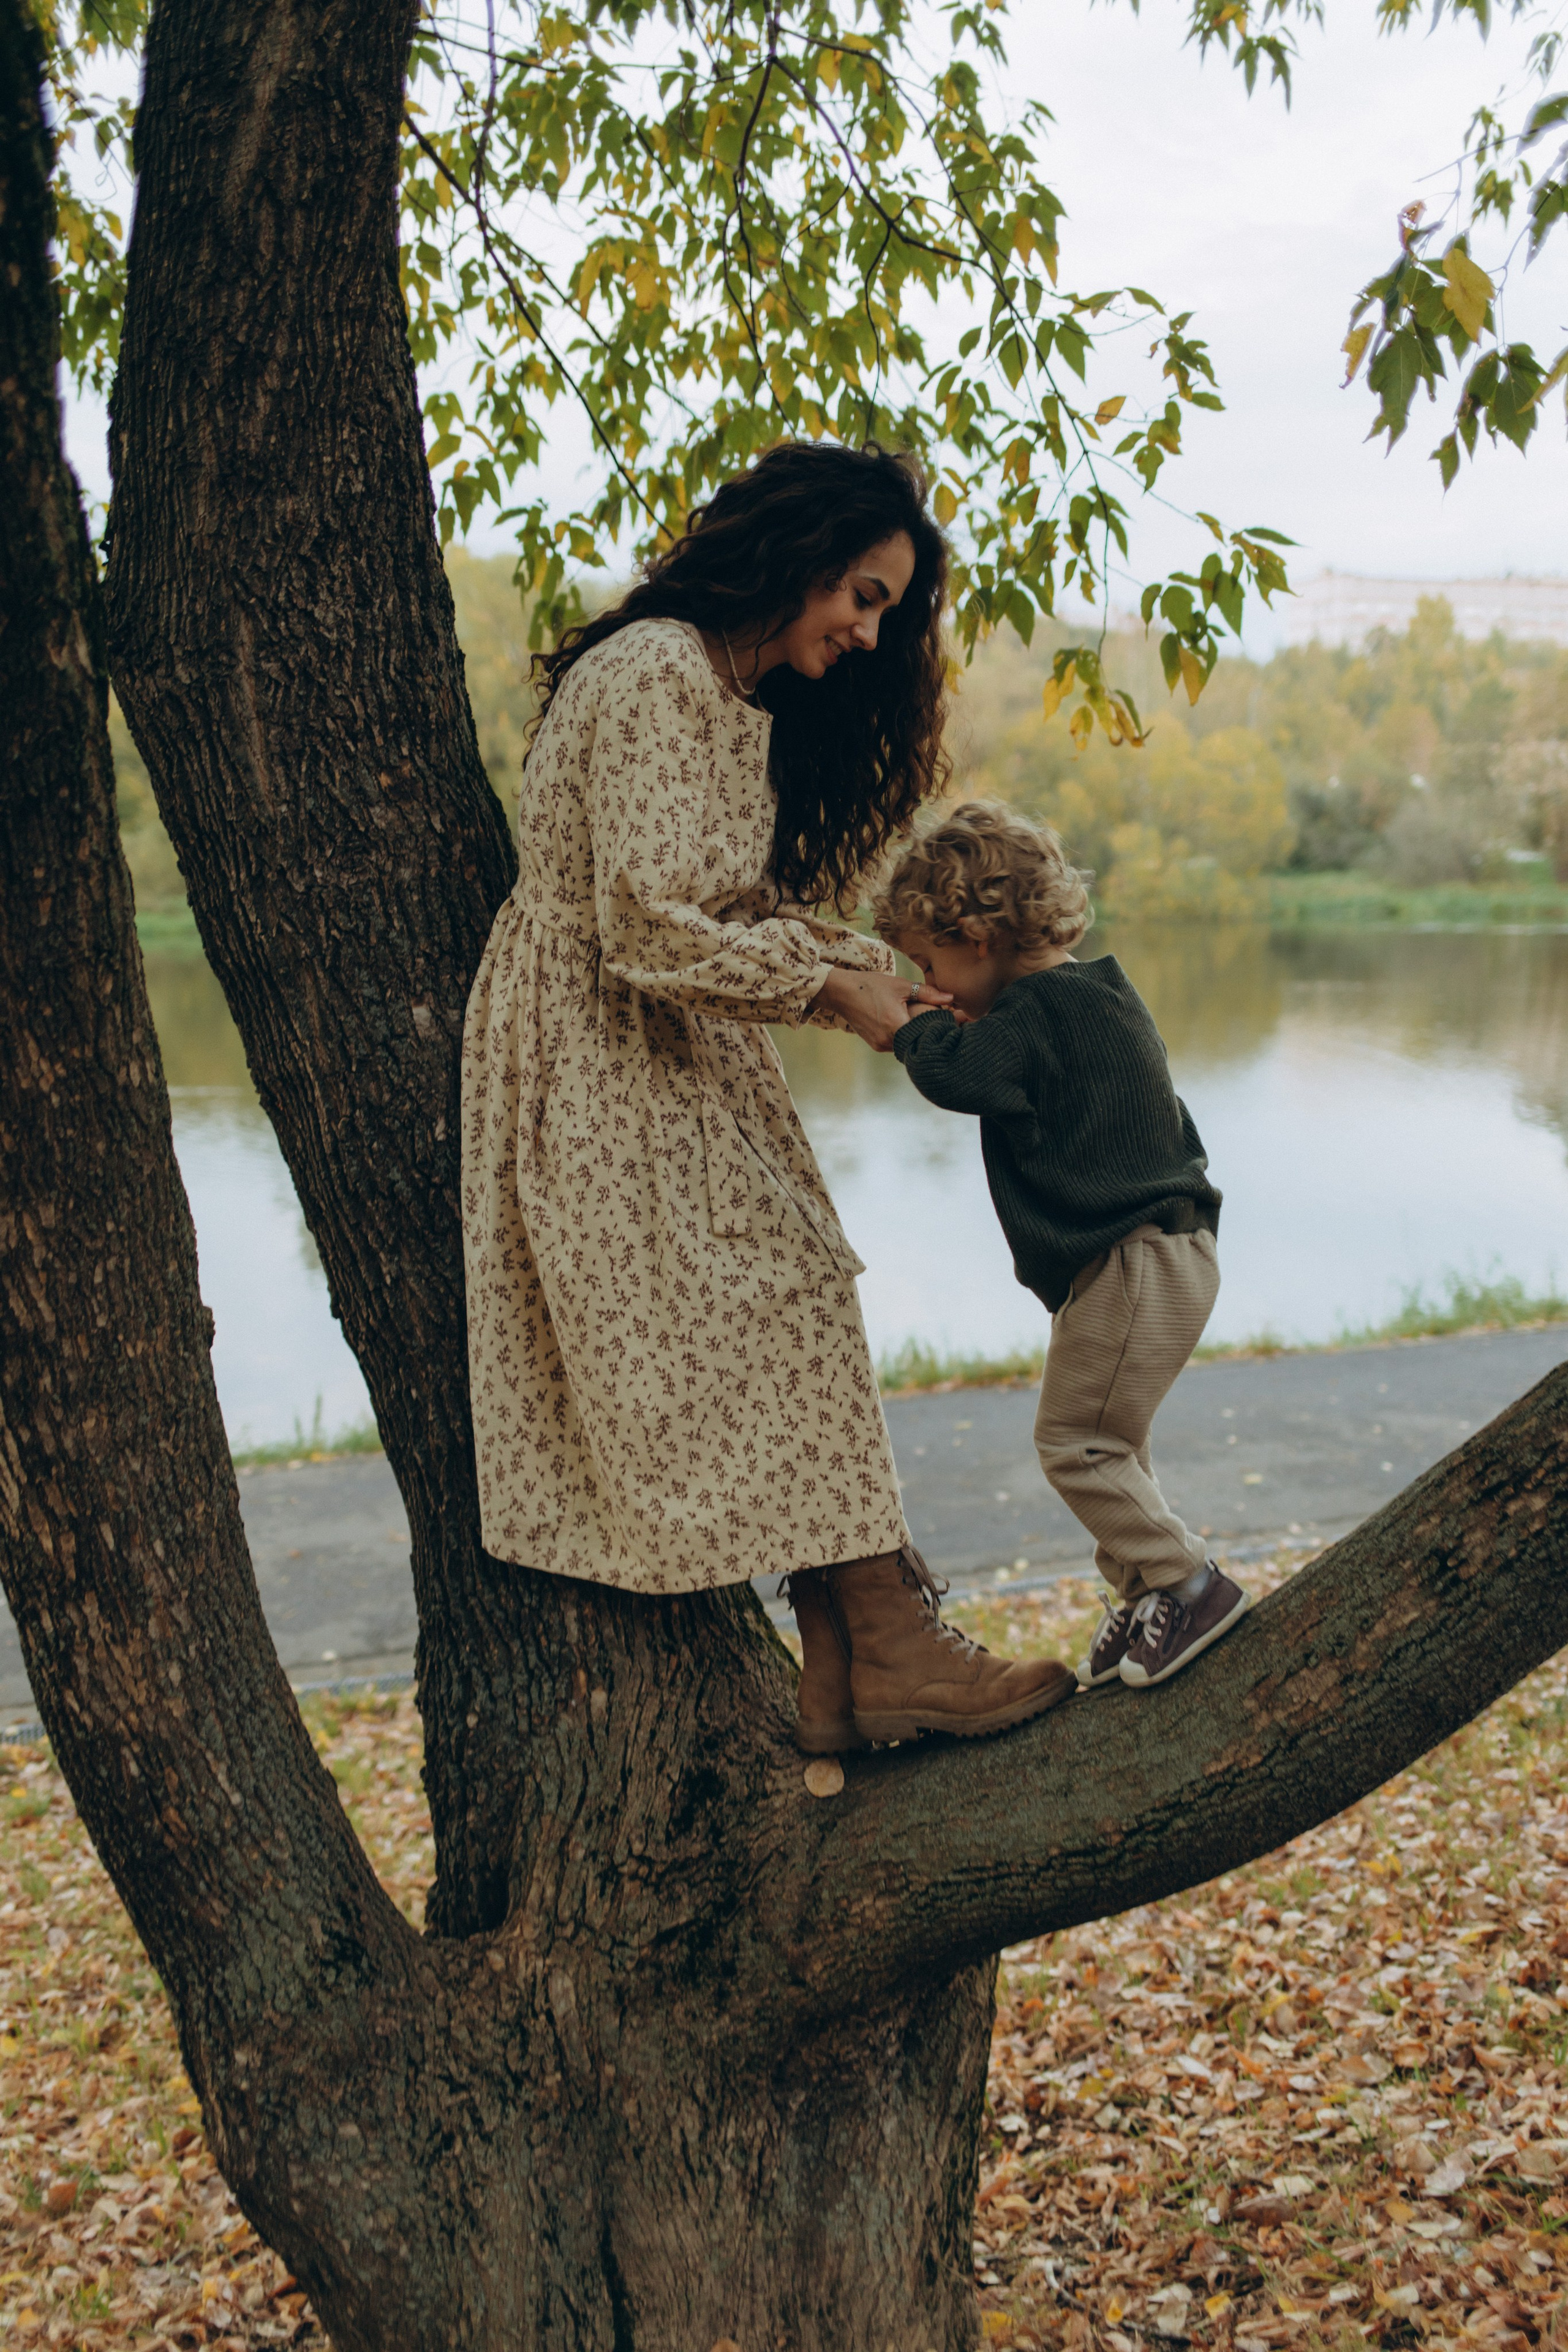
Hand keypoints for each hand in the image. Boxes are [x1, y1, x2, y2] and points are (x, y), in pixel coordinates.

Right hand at [813, 967, 952, 1051]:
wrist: (841, 993)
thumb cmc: (870, 985)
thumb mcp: (901, 985)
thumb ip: (927, 993)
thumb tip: (951, 999)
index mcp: (895, 1024)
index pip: (926, 1035)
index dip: (940, 1031)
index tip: (952, 1024)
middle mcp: (888, 1040)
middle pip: (918, 1042)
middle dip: (930, 1034)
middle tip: (944, 1023)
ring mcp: (880, 1045)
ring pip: (908, 1045)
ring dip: (917, 1035)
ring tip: (927, 1023)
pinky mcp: (876, 1045)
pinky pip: (897, 1044)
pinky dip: (905, 1036)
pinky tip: (909, 1025)